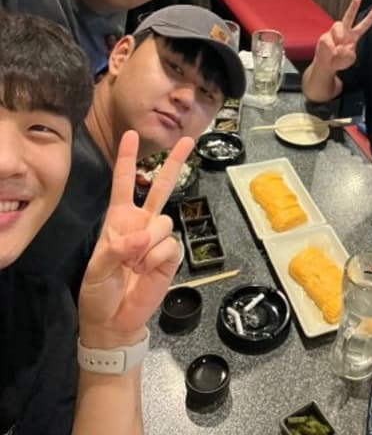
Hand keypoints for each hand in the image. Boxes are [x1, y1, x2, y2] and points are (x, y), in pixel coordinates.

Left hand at [78, 131, 193, 347]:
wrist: (114, 321)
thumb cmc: (98, 291)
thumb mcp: (97, 268)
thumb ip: (118, 248)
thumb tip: (144, 238)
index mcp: (119, 219)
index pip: (123, 183)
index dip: (127, 159)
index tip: (130, 135)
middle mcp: (142, 223)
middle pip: (161, 187)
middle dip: (175, 163)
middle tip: (188, 140)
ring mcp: (158, 239)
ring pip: (165, 222)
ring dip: (148, 244)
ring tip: (135, 265)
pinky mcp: (171, 256)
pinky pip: (170, 246)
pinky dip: (156, 259)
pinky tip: (146, 271)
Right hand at [313, 0, 371, 72]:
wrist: (326, 65)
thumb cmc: (339, 60)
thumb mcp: (349, 60)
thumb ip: (350, 54)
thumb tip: (342, 46)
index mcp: (353, 36)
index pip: (363, 25)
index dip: (370, 17)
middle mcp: (344, 31)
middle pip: (348, 16)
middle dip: (353, 6)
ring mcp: (333, 33)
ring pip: (338, 27)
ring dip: (339, 37)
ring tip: (337, 49)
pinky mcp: (324, 37)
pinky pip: (330, 41)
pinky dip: (332, 50)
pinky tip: (332, 53)